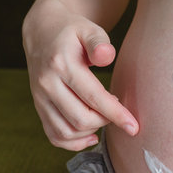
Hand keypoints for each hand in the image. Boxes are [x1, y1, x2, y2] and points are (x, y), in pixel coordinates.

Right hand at [23, 1, 138, 150]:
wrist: (42, 31)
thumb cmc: (73, 31)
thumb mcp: (89, 29)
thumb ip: (99, 42)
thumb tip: (106, 55)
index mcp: (61, 64)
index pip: (93, 97)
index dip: (116, 114)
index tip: (134, 126)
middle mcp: (46, 84)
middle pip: (80, 119)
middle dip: (106, 121)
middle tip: (119, 109)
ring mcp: (39, 97)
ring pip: (66, 131)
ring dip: (91, 132)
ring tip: (106, 118)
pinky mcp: (38, 106)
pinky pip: (53, 135)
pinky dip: (73, 143)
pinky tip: (91, 135)